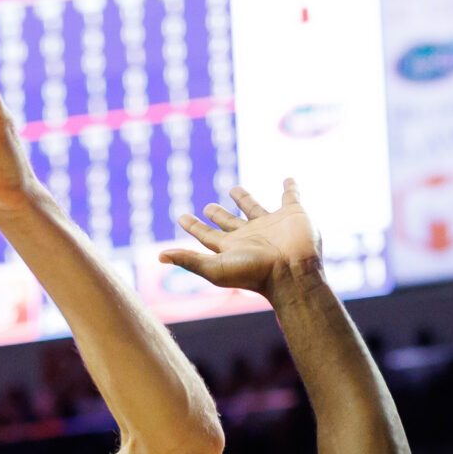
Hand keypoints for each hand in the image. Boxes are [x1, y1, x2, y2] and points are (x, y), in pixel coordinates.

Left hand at [158, 181, 322, 298]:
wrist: (293, 272)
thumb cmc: (254, 273)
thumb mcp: (216, 268)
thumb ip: (189, 260)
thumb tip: (160, 256)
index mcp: (231, 247)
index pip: (206, 235)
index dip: (193, 226)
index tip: (181, 217)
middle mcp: (249, 236)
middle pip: (229, 222)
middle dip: (217, 214)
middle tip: (208, 207)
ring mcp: (271, 225)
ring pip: (254, 208)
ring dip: (244, 199)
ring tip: (234, 189)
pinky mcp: (292, 214)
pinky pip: (290, 196)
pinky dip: (290, 188)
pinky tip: (287, 179)